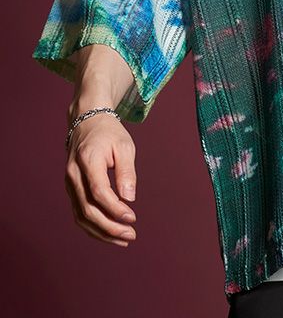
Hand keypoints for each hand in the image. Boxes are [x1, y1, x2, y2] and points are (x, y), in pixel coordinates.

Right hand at [64, 110, 137, 247]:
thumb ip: (126, 172)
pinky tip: (110, 233)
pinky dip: (94, 226)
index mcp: (88, 160)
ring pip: (80, 216)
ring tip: (123, 240)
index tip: (132, 217)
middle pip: (87, 209)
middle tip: (130, 235)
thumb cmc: (109, 134)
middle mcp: (73, 174)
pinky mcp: (71, 189)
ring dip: (101, 232)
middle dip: (109, 227)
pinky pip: (79, 213)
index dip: (115, 209)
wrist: (87, 121)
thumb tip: (129, 199)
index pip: (98, 192)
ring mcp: (69, 183)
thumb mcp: (124, 146)